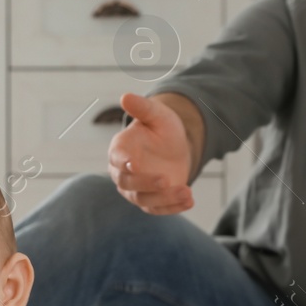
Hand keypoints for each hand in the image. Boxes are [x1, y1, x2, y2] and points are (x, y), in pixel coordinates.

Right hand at [108, 93, 193, 214]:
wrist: (174, 147)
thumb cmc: (160, 128)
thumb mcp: (156, 114)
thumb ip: (142, 108)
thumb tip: (125, 96)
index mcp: (120, 149)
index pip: (116, 158)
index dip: (123, 162)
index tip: (133, 164)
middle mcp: (123, 173)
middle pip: (127, 184)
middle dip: (146, 183)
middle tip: (166, 179)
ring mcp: (136, 190)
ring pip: (144, 200)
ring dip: (164, 198)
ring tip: (186, 192)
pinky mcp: (152, 201)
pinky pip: (159, 209)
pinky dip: (173, 208)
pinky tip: (190, 201)